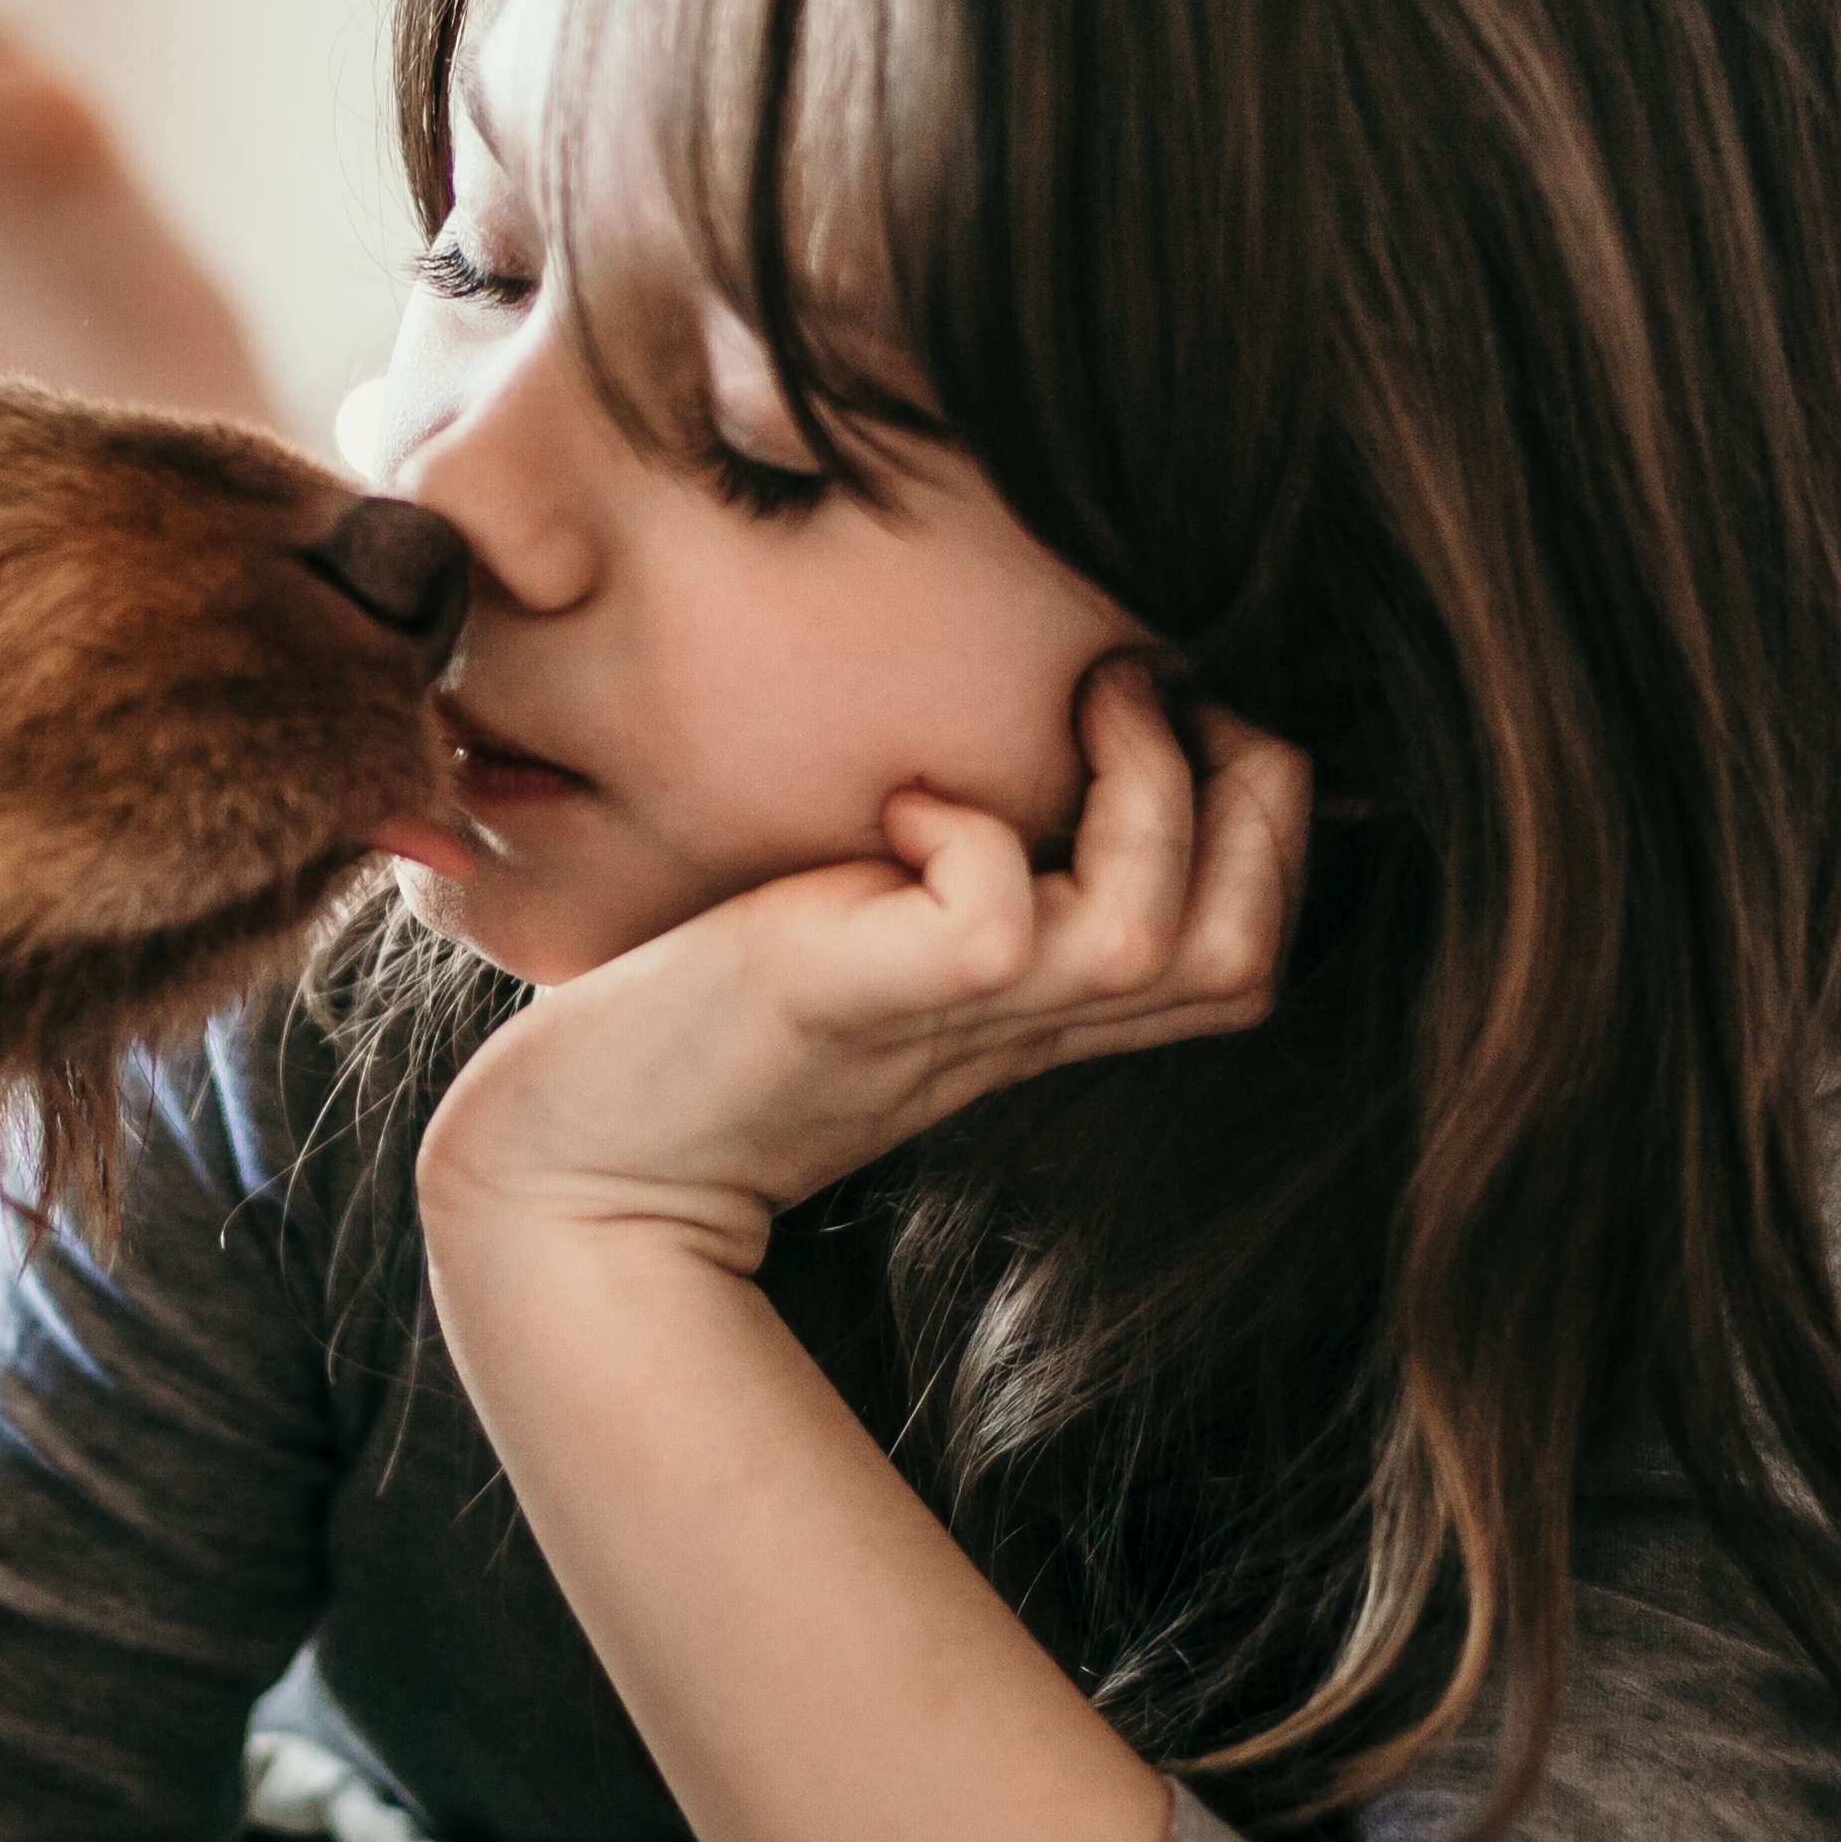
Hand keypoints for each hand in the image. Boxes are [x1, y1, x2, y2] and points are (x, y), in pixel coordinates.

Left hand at [418, 661, 1307, 1277]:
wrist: (572, 1158)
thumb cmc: (704, 1025)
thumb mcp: (869, 924)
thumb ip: (961, 866)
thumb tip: (1027, 720)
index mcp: (1041, 1004)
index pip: (1246, 942)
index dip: (1268, 827)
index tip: (1185, 713)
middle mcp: (1024, 1018)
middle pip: (1247, 945)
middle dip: (1259, 798)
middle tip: (1149, 682)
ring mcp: (949, 1015)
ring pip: (1168, 937)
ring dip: (1153, 793)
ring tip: (1087, 700)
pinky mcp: (860, 1000)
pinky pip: (997, 923)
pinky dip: (976, 838)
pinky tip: (902, 808)